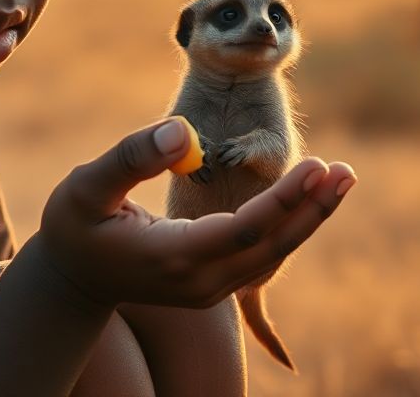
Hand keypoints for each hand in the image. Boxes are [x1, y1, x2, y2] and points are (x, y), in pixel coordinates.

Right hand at [38, 118, 354, 308]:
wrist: (72, 280)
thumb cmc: (74, 225)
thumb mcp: (85, 186)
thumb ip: (131, 157)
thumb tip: (184, 132)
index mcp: (172, 256)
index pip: (243, 231)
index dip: (283, 200)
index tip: (315, 166)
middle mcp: (199, 280)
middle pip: (271, 248)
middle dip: (312, 209)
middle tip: (347, 171)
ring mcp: (210, 288)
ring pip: (273, 255)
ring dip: (310, 216)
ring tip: (343, 177)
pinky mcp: (215, 283)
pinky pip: (263, 255)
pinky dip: (291, 224)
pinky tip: (312, 196)